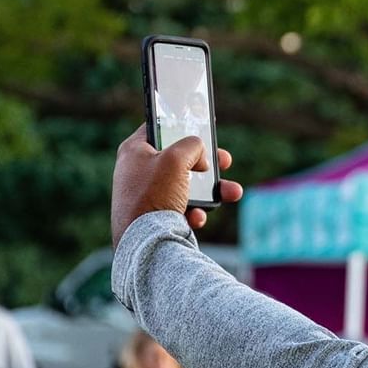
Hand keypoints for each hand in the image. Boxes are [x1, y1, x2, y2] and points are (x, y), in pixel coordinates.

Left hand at [111, 125, 243, 246]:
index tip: (200, 125)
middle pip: (179, 159)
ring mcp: (147, 195)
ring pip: (187, 186)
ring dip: (212, 191)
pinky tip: (197, 218)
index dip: (181, 125)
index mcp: (134, 151)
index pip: (158, 128)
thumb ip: (192, 145)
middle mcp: (138, 171)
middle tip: (225, 161)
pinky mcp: (156, 216)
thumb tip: (199, 155)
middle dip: (207, 163)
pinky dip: (196, 212)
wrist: (144, 243)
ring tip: (232, 193)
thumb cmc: (153, 195)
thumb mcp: (177, 158)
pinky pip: (183, 208)